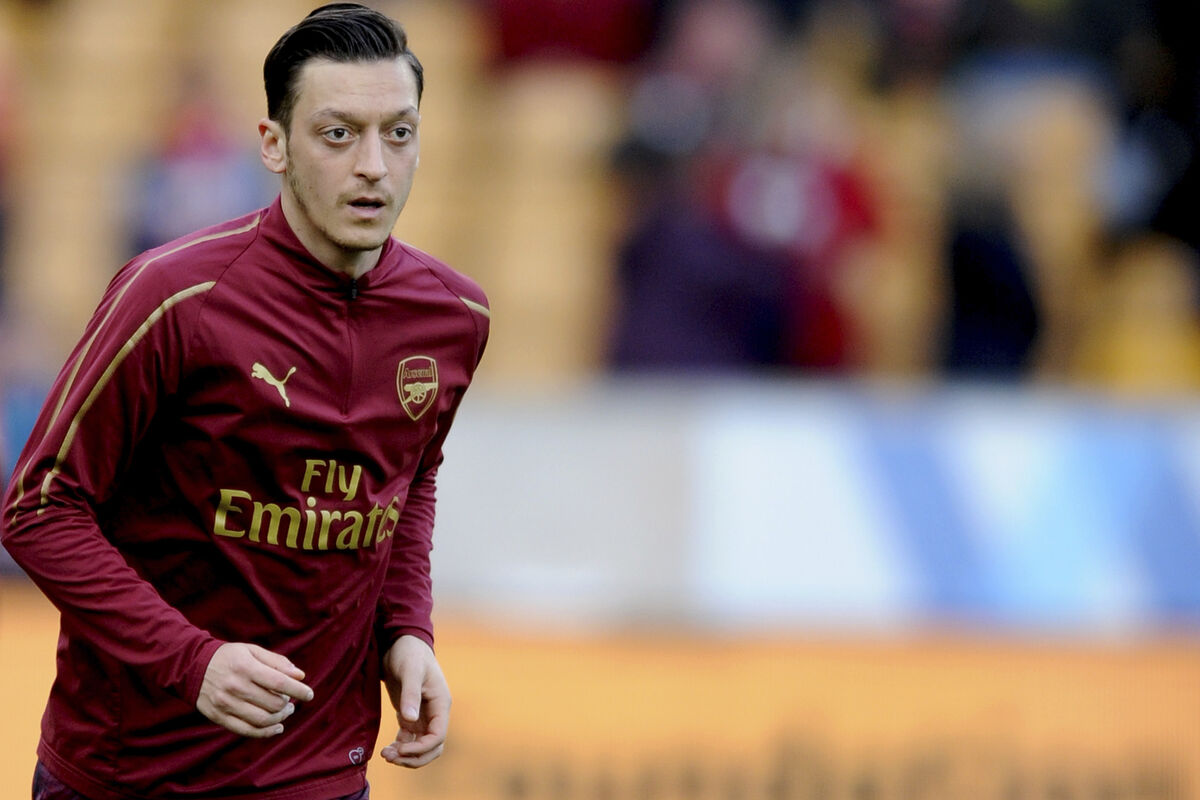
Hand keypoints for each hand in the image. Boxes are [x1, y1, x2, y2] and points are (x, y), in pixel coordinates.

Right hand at [196, 642, 313, 737]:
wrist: (191, 666)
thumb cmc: (228, 657)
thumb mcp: (252, 651)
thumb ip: (277, 662)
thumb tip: (300, 675)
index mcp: (245, 667)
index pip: (279, 682)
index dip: (298, 690)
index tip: (309, 694)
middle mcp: (235, 687)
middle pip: (272, 703)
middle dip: (288, 704)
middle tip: (291, 701)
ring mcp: (226, 704)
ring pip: (261, 720)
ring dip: (280, 719)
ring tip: (286, 712)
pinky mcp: (219, 717)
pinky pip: (246, 730)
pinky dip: (265, 733)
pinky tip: (277, 728)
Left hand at [380, 635, 449, 767]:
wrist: (401, 642)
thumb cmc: (409, 653)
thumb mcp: (410, 671)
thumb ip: (410, 695)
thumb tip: (409, 720)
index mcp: (441, 703)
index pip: (438, 736)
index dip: (421, 748)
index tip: (400, 749)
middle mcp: (435, 713)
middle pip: (432, 747)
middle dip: (414, 757)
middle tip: (390, 757)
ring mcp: (423, 715)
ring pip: (421, 746)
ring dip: (406, 755)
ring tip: (386, 754)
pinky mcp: (410, 715)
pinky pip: (410, 740)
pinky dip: (400, 747)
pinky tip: (387, 748)